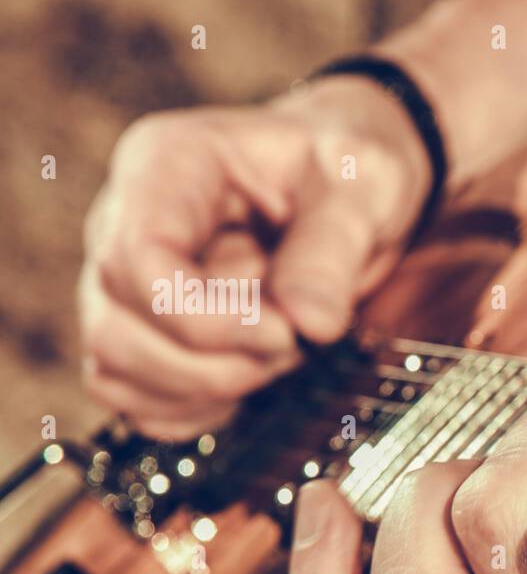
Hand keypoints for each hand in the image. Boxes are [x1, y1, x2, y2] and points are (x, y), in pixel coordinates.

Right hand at [79, 76, 431, 438]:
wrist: (343, 182)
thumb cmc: (343, 167)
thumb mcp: (365, 183)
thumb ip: (334, 249)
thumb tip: (308, 323)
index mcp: (168, 164)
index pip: (137, 259)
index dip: (205, 318)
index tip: (284, 333)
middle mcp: (127, 221)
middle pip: (117, 326)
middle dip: (216, 362)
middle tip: (295, 342)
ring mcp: (127, 280)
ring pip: (114, 366)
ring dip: (206, 387)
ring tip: (278, 353)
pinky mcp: (143, 328)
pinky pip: (131, 394)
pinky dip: (191, 409)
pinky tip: (248, 381)